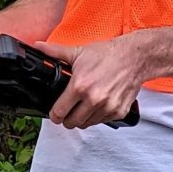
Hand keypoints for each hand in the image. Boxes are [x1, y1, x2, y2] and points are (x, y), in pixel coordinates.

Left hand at [39, 32, 154, 126]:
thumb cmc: (108, 54)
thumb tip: (38, 47)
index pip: (59, 113)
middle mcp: (94, 99)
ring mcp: (108, 107)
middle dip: (67, 118)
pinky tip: (97, 105)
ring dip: (83, 118)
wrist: (135, 57)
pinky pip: (102, 122)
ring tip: (83, 106)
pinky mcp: (119, 112)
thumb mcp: (78, 52)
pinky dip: (98, 116)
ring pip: (87, 124)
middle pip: (72, 123)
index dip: (54, 114)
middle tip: (68, 111)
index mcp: (80, 86)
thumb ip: (55, 52)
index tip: (56, 112)